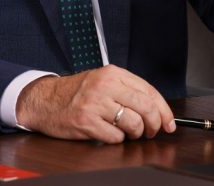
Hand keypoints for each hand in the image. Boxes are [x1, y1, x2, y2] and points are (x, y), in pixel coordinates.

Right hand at [15, 65, 175, 142]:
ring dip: (135, 134)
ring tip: (127, 132)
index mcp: (112, 73)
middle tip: (150, 131)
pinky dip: (116, 140)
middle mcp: (105, 86)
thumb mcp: (102, 81)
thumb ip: (127, 90)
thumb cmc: (75, 92)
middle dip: (153, 125)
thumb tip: (157, 110)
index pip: (149, 91)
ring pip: (133, 124)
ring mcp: (95, 104)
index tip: (169, 123)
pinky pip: (115, 138)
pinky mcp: (86, 122)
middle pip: (145, 108)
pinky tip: (108, 133)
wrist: (44, 100)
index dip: (163, 110)